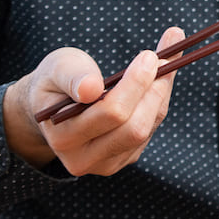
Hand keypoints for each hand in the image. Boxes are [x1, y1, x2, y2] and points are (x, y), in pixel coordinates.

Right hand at [2, 27, 185, 174]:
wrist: (53, 106)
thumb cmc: (57, 81)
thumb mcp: (58, 68)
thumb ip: (72, 76)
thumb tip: (91, 88)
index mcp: (63, 137)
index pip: (110, 113)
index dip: (135, 84)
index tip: (149, 55)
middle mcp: (83, 158)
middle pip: (134, 128)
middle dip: (154, 89)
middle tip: (165, 56)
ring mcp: (107, 163)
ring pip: (147, 128)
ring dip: (161, 93)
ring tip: (166, 62)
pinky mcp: (124, 157)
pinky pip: (151, 129)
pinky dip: (159, 101)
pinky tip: (158, 80)